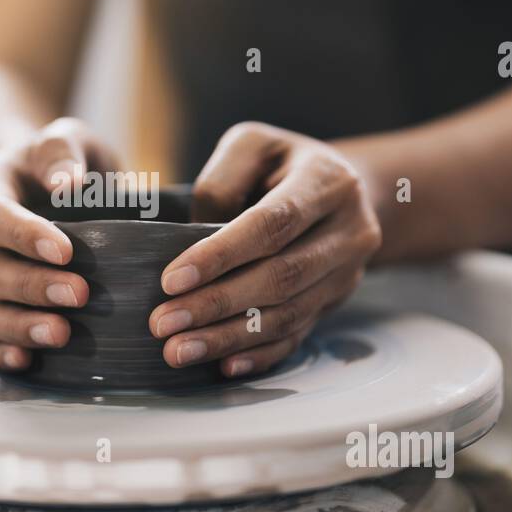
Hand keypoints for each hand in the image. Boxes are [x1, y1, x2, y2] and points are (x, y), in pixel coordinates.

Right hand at [0, 117, 118, 370]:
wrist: (38, 182)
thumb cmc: (57, 161)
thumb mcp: (64, 136)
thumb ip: (62, 149)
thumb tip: (68, 183)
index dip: (24, 235)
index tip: (65, 251)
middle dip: (31, 286)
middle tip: (80, 294)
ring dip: (19, 325)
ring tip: (61, 334)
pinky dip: (3, 349)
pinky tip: (28, 360)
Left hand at [149, 122, 381, 377]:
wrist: (343, 189)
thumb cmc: (281, 165)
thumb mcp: (252, 146)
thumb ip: (220, 182)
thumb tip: (192, 240)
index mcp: (326, 181)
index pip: (272, 224)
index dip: (221, 255)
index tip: (172, 280)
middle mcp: (349, 229)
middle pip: (281, 276)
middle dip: (216, 304)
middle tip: (162, 323)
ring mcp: (349, 271)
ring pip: (288, 314)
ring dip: (229, 337)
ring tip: (179, 349)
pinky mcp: (336, 301)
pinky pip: (298, 335)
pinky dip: (259, 354)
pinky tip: (223, 366)